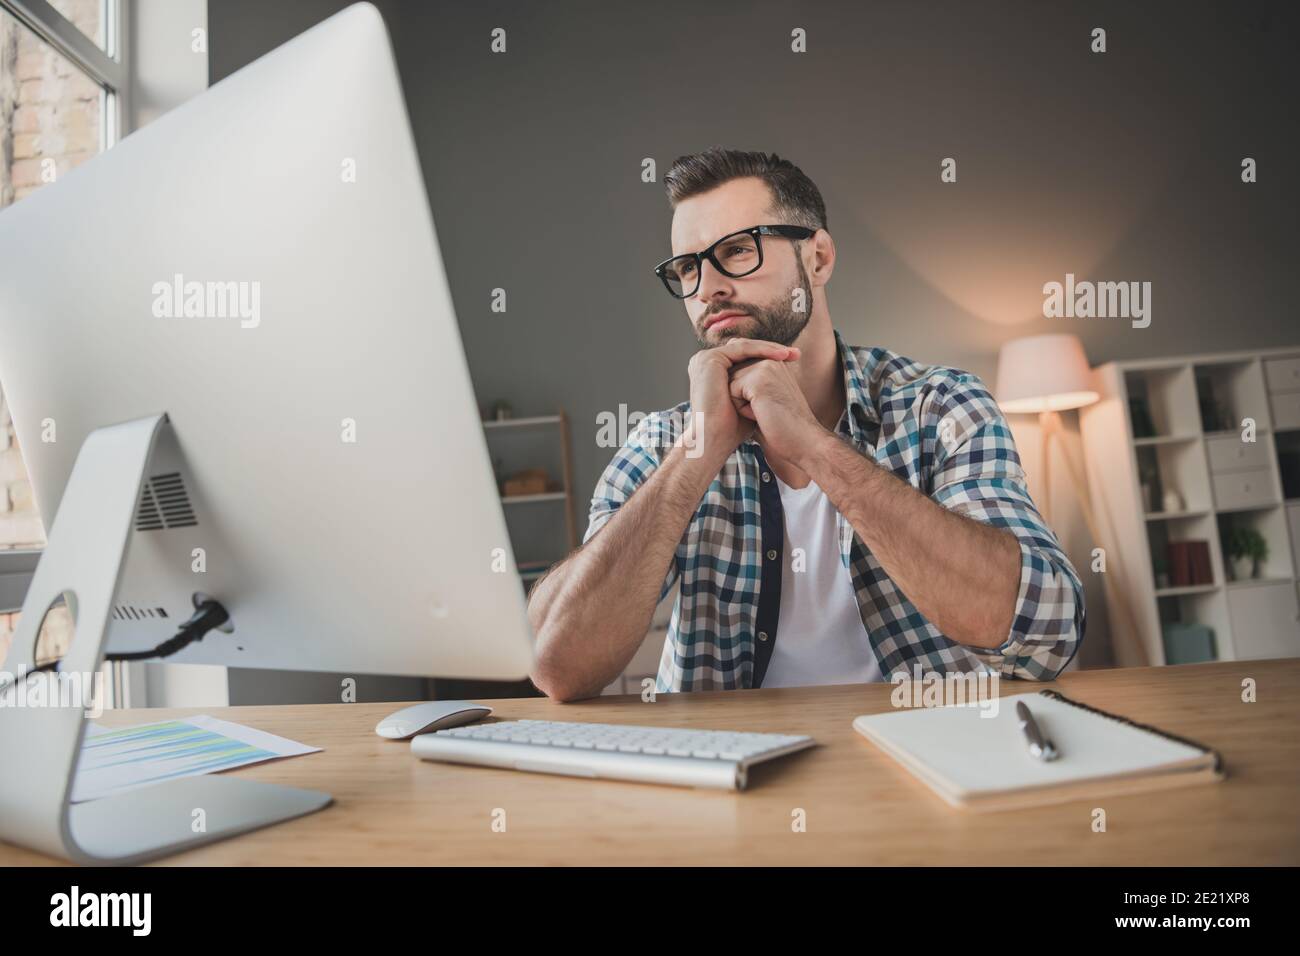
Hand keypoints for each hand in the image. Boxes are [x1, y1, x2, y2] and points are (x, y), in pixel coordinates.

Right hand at [686, 338, 799, 463]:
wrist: (714, 439)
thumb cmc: (732, 430)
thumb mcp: (749, 403)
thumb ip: (757, 387)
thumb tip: (781, 378)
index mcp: (712, 372)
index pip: (744, 357)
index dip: (768, 358)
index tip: (793, 361)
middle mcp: (707, 363)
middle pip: (746, 350)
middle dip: (772, 351)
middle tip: (796, 354)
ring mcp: (706, 359)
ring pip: (745, 347)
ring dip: (770, 349)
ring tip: (791, 354)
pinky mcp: (710, 359)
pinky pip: (742, 348)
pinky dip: (763, 350)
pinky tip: (781, 355)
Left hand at [728, 356, 823, 463]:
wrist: (803, 443)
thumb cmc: (782, 428)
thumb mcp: (762, 401)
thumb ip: (748, 386)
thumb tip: (725, 383)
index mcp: (773, 362)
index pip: (737, 370)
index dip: (743, 395)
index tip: (766, 407)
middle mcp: (771, 359)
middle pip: (730, 376)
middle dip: (740, 398)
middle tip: (767, 411)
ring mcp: (766, 366)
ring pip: (729, 384)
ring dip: (740, 404)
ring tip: (764, 412)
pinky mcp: (760, 378)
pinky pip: (731, 392)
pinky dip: (742, 409)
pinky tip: (762, 414)